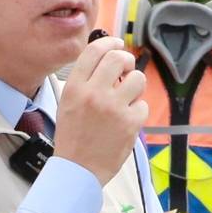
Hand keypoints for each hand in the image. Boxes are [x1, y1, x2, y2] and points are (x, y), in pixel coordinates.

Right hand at [55, 37, 146, 184]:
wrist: (78, 170)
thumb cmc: (73, 138)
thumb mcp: (68, 103)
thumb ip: (85, 81)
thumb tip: (108, 60)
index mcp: (75, 87)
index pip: (95, 51)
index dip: (109, 42)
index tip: (116, 44)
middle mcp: (94, 93)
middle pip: (119, 58)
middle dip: (126, 61)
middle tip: (126, 71)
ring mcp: (113, 108)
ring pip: (137, 78)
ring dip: (135, 86)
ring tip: (127, 98)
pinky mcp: (130, 123)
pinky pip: (143, 105)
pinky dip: (137, 111)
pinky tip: (126, 120)